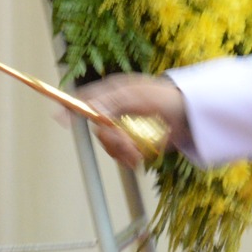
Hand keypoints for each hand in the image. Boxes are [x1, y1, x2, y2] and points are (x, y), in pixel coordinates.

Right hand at [74, 74, 189, 165]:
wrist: (191, 116)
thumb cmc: (166, 98)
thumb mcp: (138, 95)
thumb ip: (113, 101)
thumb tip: (90, 109)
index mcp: (113, 92)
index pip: (85, 99)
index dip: (70, 107)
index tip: (60, 118)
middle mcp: (115, 110)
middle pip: (98, 130)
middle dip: (111, 140)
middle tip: (126, 143)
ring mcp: (124, 126)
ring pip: (109, 145)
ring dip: (121, 151)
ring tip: (137, 153)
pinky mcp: (133, 142)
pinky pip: (121, 155)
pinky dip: (128, 159)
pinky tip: (139, 159)